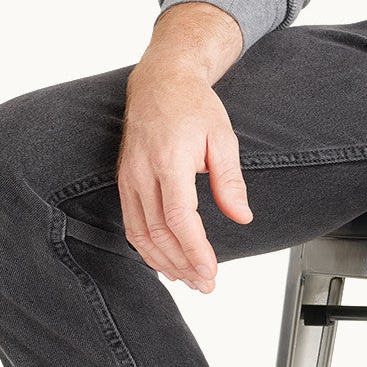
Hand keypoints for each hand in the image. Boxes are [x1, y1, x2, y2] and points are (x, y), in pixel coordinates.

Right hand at [118, 3, 251, 292]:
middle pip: (159, 232)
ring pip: (141, 234)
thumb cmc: (193, 107)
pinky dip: (147, 249)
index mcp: (169, 161)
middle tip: (206, 284)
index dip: (194, 250)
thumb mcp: (223, 138)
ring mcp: (129, 178)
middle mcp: (143, 172)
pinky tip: (166, 262)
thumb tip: (242, 217)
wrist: (160, 82)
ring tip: (190, 280)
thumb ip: (230, 180)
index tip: (210, 271)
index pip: (179, 218)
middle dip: (183, 264)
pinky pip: (132, 224)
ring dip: (164, 262)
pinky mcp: (125, 182)